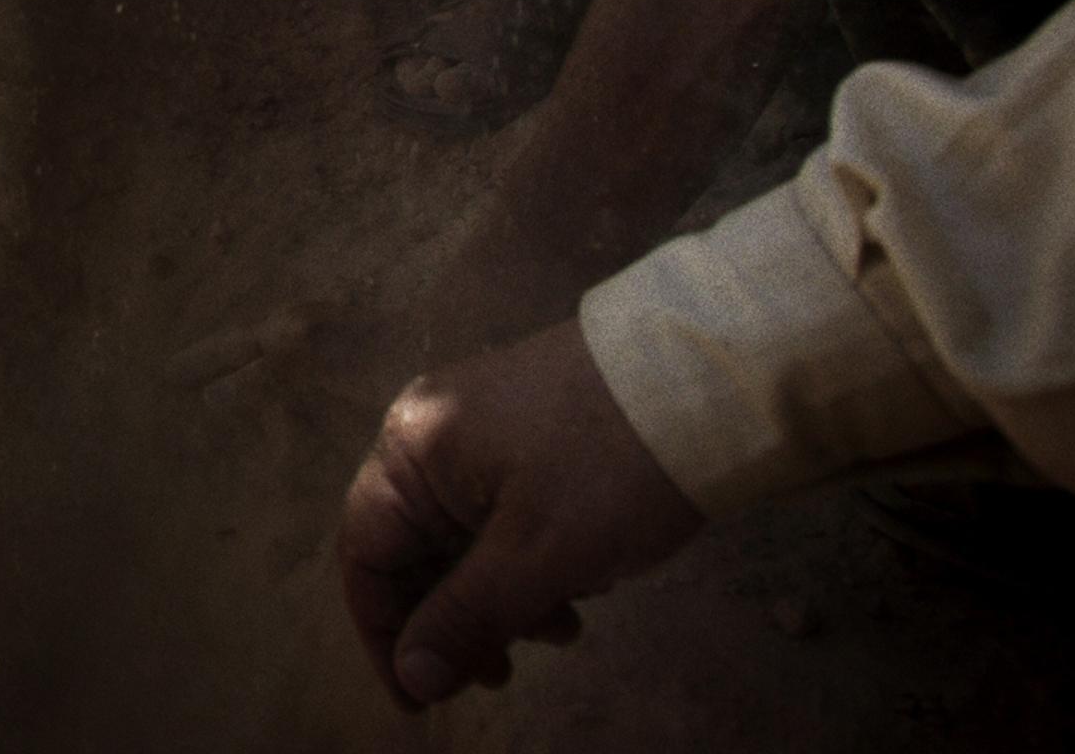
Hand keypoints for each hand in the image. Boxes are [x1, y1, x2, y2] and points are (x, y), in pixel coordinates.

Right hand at [336, 321, 703, 708]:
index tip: (422, 697)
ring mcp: (486, 430)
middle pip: (417, 550)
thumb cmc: (609, 466)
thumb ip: (466, 617)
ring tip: (563, 629)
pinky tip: (586, 583)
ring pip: (468, 539)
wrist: (708, 377)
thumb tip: (412, 678)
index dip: (386, 634)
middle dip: (457, 621)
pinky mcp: (535, 435)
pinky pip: (507, 515)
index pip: (366, 555)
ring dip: (504, 598)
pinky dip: (533, 561)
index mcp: (413, 450)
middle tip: (503, 674)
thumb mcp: (538, 555)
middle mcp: (435, 433)